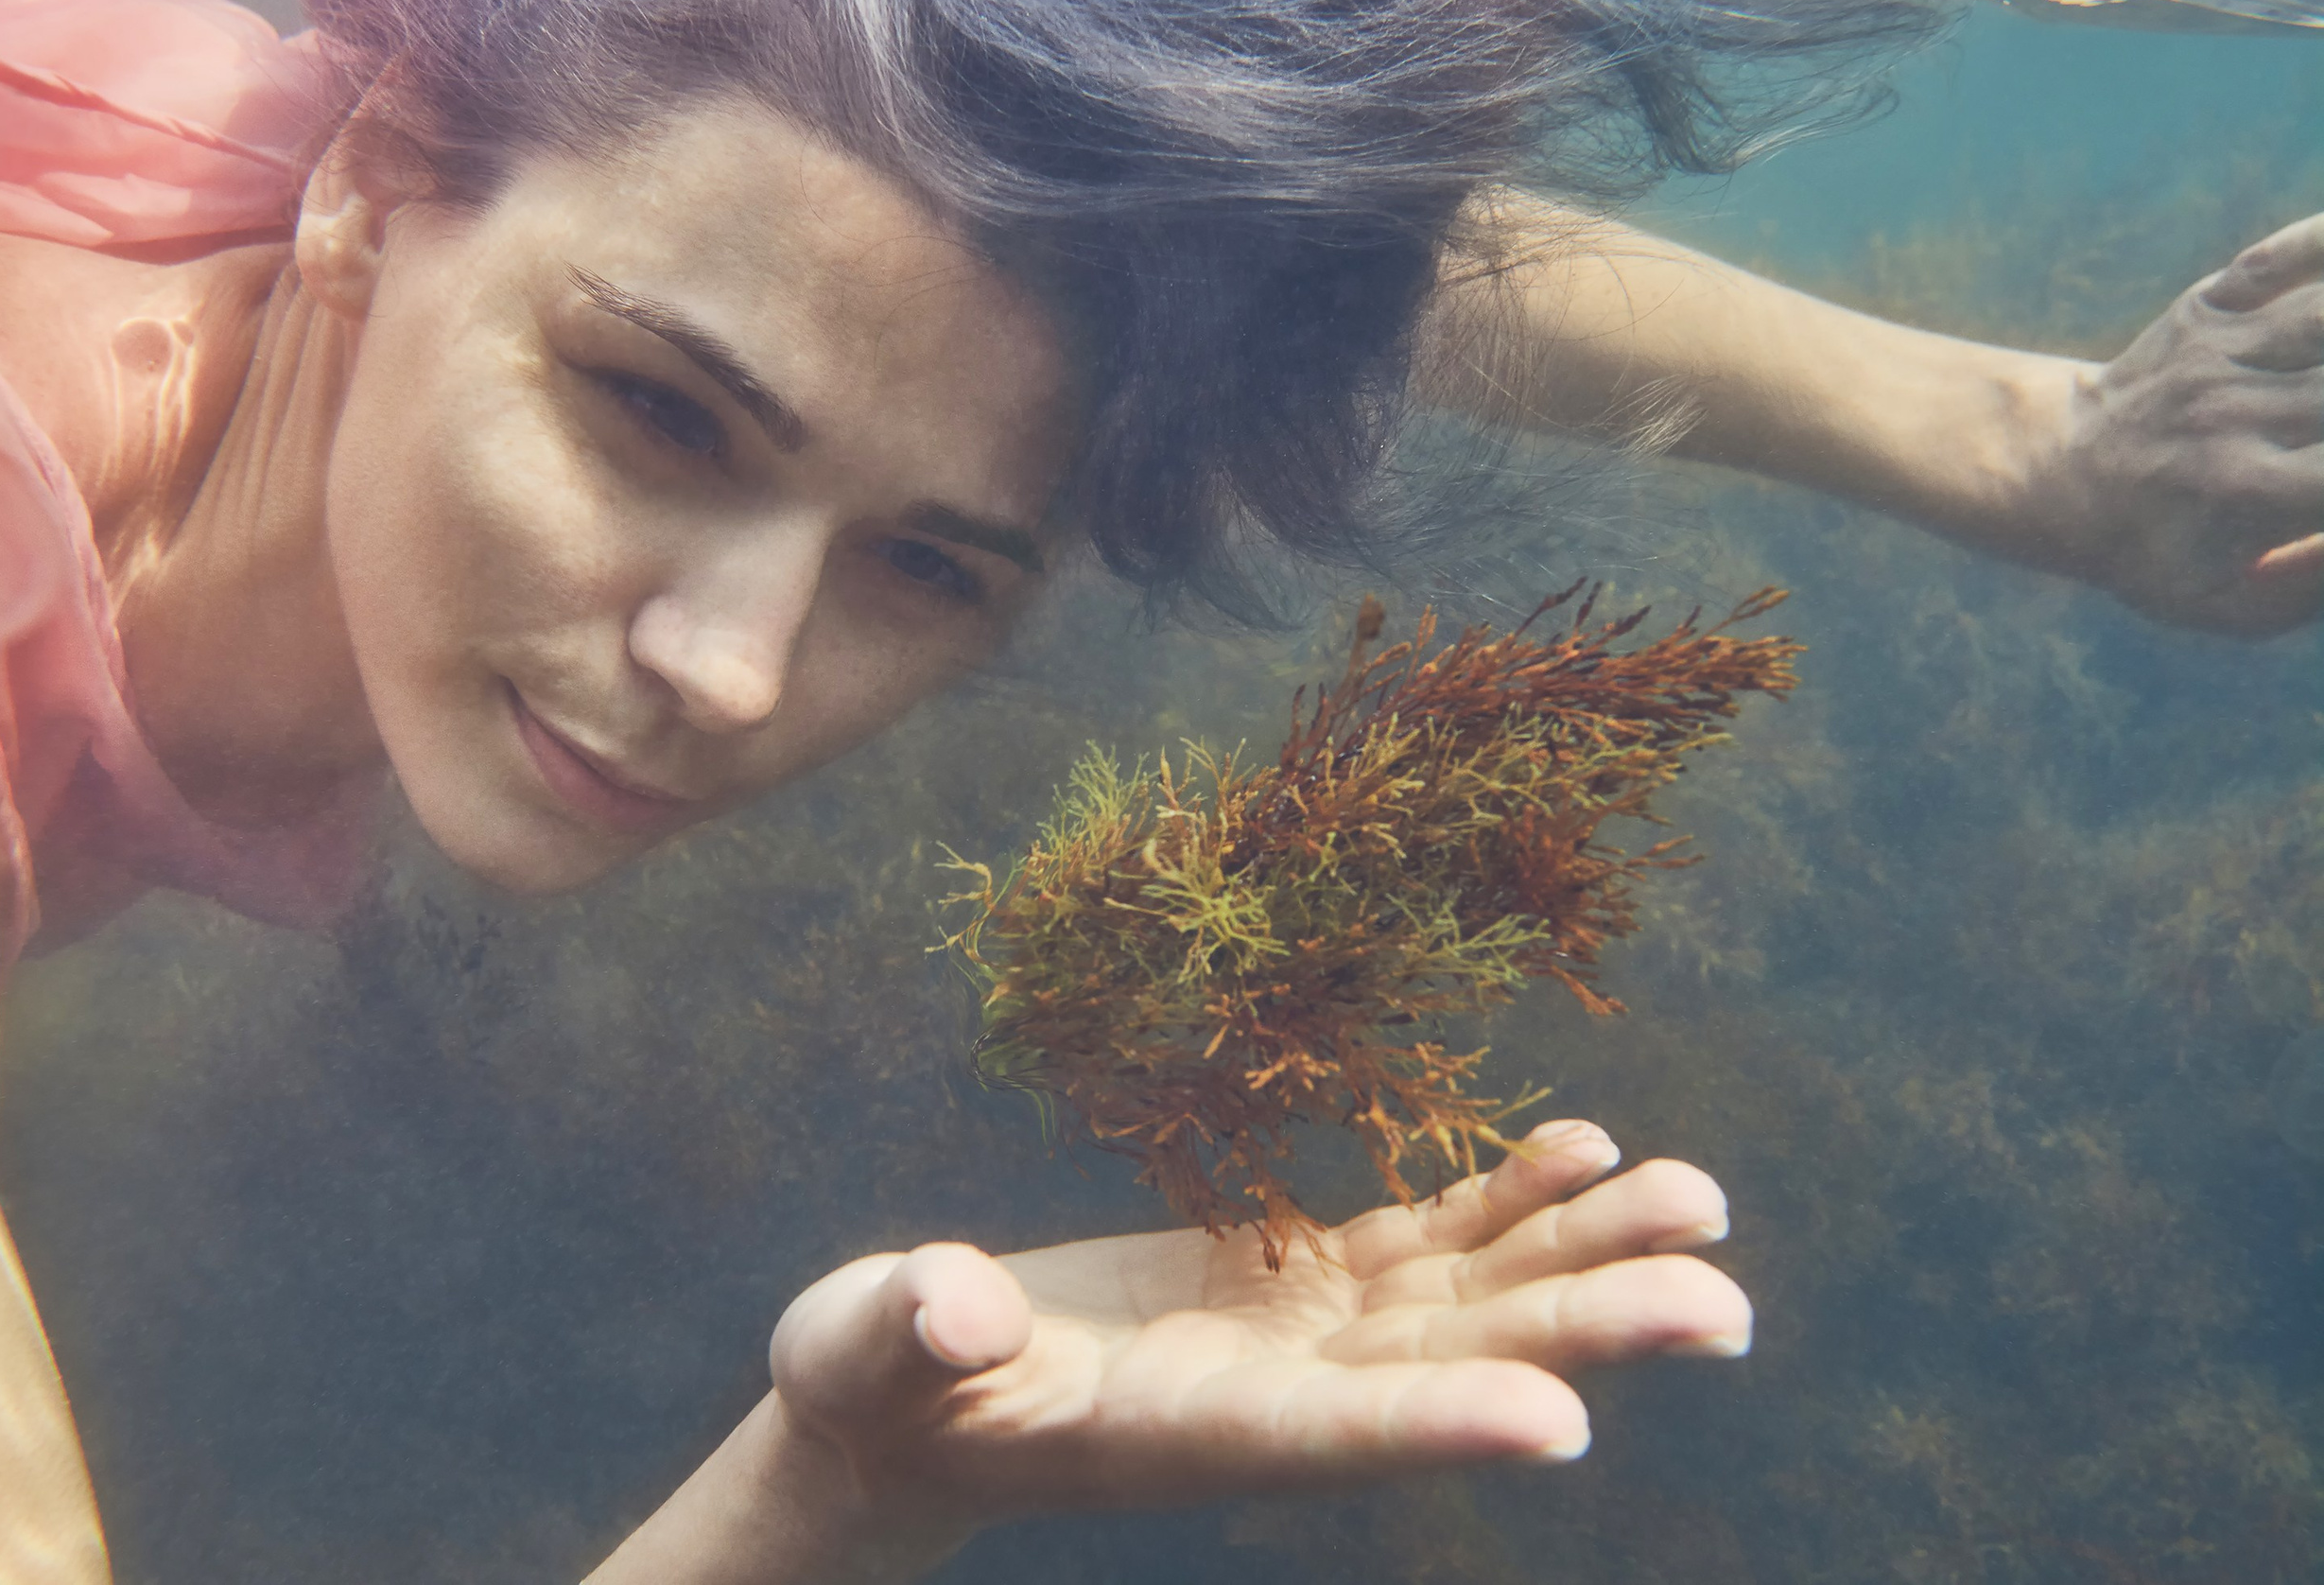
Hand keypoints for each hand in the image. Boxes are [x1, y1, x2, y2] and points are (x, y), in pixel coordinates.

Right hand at [768, 1120, 1746, 1531]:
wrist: (916, 1397)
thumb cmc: (875, 1381)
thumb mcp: (866, 1351)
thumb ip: (911, 1332)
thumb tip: (949, 1301)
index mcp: (1173, 1432)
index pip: (1317, 1439)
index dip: (1432, 1433)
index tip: (1557, 1427)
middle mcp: (1267, 1396)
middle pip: (1445, 1372)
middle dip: (1581, 1337)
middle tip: (1721, 1304)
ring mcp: (1293, 1336)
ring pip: (1464, 1302)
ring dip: (1582, 1257)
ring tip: (1701, 1204)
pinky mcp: (1290, 1281)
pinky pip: (1419, 1242)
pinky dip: (1501, 1200)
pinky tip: (1582, 1149)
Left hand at [2035, 212, 2323, 634]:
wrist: (2059, 472)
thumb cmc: (2156, 550)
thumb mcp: (2221, 602)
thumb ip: (2308, 585)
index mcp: (2244, 487)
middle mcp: (2233, 410)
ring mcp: (2218, 351)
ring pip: (2323, 313)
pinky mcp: (2207, 308)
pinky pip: (2283, 260)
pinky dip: (2323, 243)